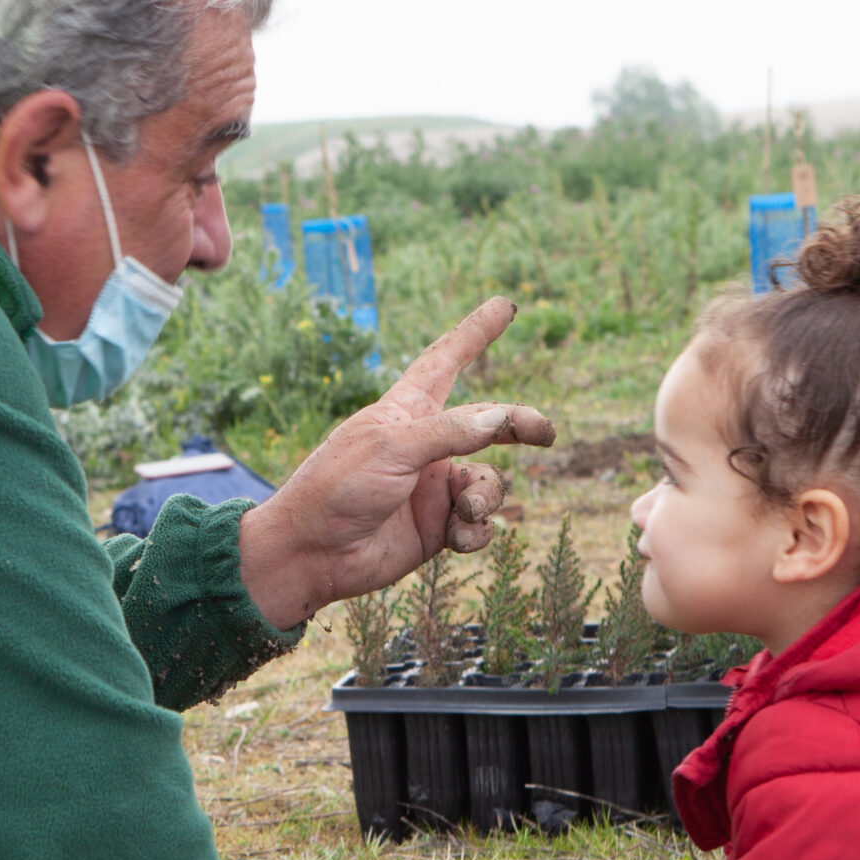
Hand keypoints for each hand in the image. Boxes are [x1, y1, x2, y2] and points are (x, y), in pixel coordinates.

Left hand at [236, 297, 550, 629]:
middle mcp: (425, 446)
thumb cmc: (338, 488)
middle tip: (546, 432)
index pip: (446, 361)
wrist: (312, 554)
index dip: (475, 333)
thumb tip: (501, 415)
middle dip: (519, 426)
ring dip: (486, 495)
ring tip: (465, 509)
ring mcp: (433, 488)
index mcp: (406, 412)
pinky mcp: (437, 529)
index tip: (505, 305)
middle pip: (488, 425)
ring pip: (488, 482)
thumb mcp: (391, 448)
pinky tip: (457, 536)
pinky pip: (479, 524)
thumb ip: (450, 431)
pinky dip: (476, 530)